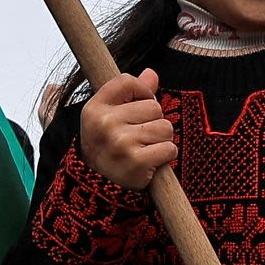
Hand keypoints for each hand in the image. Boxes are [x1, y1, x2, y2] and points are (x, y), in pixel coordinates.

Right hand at [76, 69, 175, 191]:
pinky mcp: (137, 162)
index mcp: (95, 108)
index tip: (136, 109)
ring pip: (164, 128)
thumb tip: (151, 74)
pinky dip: (165, 156)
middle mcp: (105, 123)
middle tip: (137, 139)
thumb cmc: (106, 149)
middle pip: (153, 106)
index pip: (128, 81)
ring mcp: (121, 142)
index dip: (140, 93)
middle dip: (152, 122)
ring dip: (160, 141)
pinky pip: (169, 148)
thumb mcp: (108, 118)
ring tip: (143, 151)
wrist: (96, 190)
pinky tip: (150, 163)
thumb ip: (130, 94)